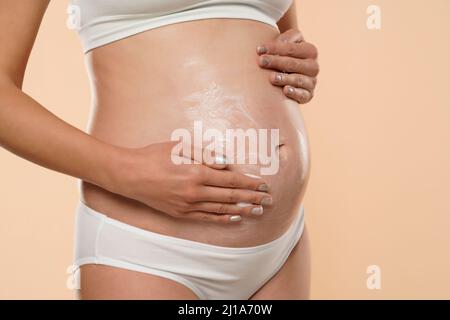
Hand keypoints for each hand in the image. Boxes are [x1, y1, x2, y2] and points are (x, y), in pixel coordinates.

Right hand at [107, 141, 271, 223]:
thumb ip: (206, 154)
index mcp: (196, 172)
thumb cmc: (154, 156)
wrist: (129, 175)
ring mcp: (187, 205)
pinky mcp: (180, 213)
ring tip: (258, 211)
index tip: (263, 185)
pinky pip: (206, 217)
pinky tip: (234, 218)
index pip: (231, 179)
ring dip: (242, 210)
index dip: (249, 182)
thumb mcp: (179, 147)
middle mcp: (195, 191)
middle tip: (269, 200)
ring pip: (221, 209)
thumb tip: (227, 163)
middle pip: (230, 195)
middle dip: (252, 198)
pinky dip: (222, 218)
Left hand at [256, 29, 318, 103]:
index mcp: (310, 51)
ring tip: (272, 78)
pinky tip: (285, 90)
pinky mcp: (308, 95)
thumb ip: (286, 39)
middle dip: (276, 62)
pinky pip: (303, 95)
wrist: (293, 73)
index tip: (258, 50)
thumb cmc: (287, 55)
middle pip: (294, 64)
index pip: (291, 48)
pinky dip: (295, 93)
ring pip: (298, 80)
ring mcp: (312, 82)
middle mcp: (313, 67)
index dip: (275, 48)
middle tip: (261, 61)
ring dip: (285, 78)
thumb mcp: (288, 42)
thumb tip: (280, 42)